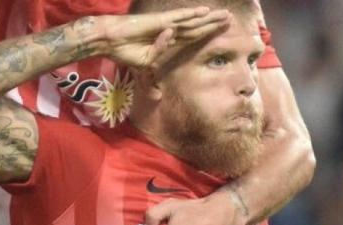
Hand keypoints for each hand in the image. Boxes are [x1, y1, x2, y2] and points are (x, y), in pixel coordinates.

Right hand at [99, 7, 230, 67]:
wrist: (111, 41)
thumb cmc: (125, 52)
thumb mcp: (143, 68)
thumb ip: (153, 79)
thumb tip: (157, 95)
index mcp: (169, 41)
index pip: (193, 37)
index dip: (207, 33)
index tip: (220, 31)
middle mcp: (171, 31)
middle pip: (197, 27)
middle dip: (214, 23)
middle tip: (230, 18)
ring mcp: (166, 25)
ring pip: (193, 21)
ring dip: (209, 18)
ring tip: (225, 15)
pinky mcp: (159, 22)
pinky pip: (178, 18)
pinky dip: (191, 15)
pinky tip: (204, 12)